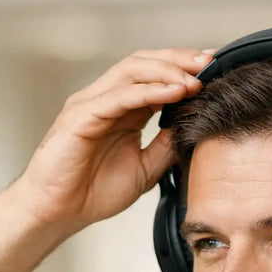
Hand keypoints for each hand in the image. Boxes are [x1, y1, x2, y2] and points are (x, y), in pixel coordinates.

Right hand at [10, 48, 210, 235]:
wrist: (56, 212)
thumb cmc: (91, 193)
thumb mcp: (144, 169)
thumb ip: (165, 146)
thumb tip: (194, 126)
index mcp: (120, 109)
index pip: (154, 75)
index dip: (184, 68)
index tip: (215, 70)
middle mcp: (105, 99)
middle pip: (144, 62)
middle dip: (180, 59)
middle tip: (210, 61)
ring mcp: (91, 104)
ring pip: (132, 70)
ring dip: (167, 69)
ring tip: (195, 76)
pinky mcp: (80, 116)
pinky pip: (119, 96)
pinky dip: (149, 90)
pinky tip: (175, 91)